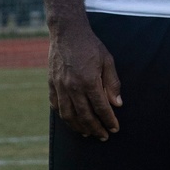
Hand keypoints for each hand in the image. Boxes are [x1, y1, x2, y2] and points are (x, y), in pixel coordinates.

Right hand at [48, 24, 122, 138]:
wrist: (67, 32)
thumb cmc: (90, 45)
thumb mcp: (107, 61)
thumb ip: (112, 83)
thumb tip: (117, 104)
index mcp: (89, 82)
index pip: (101, 108)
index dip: (109, 120)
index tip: (114, 129)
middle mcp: (73, 87)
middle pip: (85, 116)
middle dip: (95, 129)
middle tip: (103, 136)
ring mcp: (60, 87)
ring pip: (68, 115)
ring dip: (79, 127)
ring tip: (87, 133)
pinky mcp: (51, 84)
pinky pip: (56, 106)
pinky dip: (64, 116)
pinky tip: (71, 120)